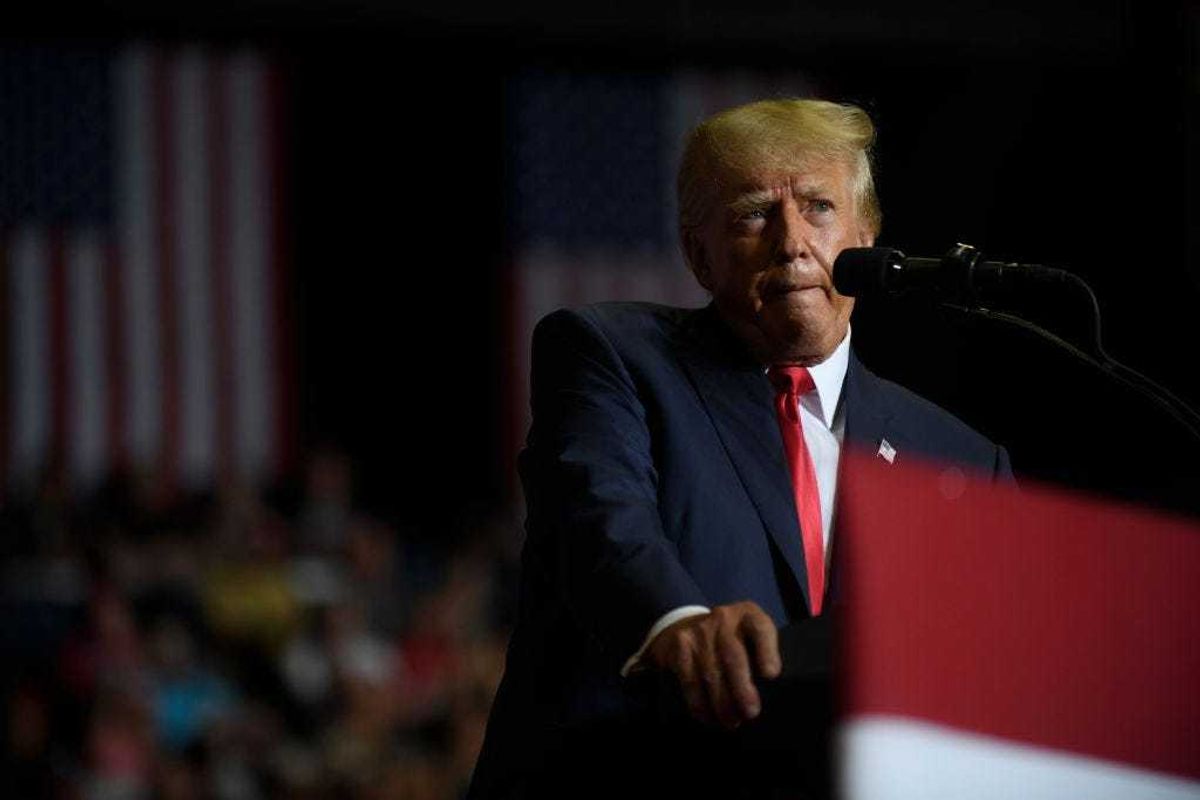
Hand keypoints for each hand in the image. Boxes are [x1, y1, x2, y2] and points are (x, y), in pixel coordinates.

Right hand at [645, 601, 780, 728]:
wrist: (687, 624)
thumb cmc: (732, 640)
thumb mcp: (751, 636)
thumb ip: (762, 655)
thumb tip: (774, 694)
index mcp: (748, 614)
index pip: (761, 629)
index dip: (767, 651)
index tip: (771, 675)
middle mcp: (723, 618)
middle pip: (733, 655)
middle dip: (742, 688)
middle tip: (750, 712)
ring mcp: (699, 631)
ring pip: (711, 672)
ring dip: (721, 703)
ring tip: (731, 721)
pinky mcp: (681, 647)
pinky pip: (690, 680)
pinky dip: (699, 703)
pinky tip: (709, 717)